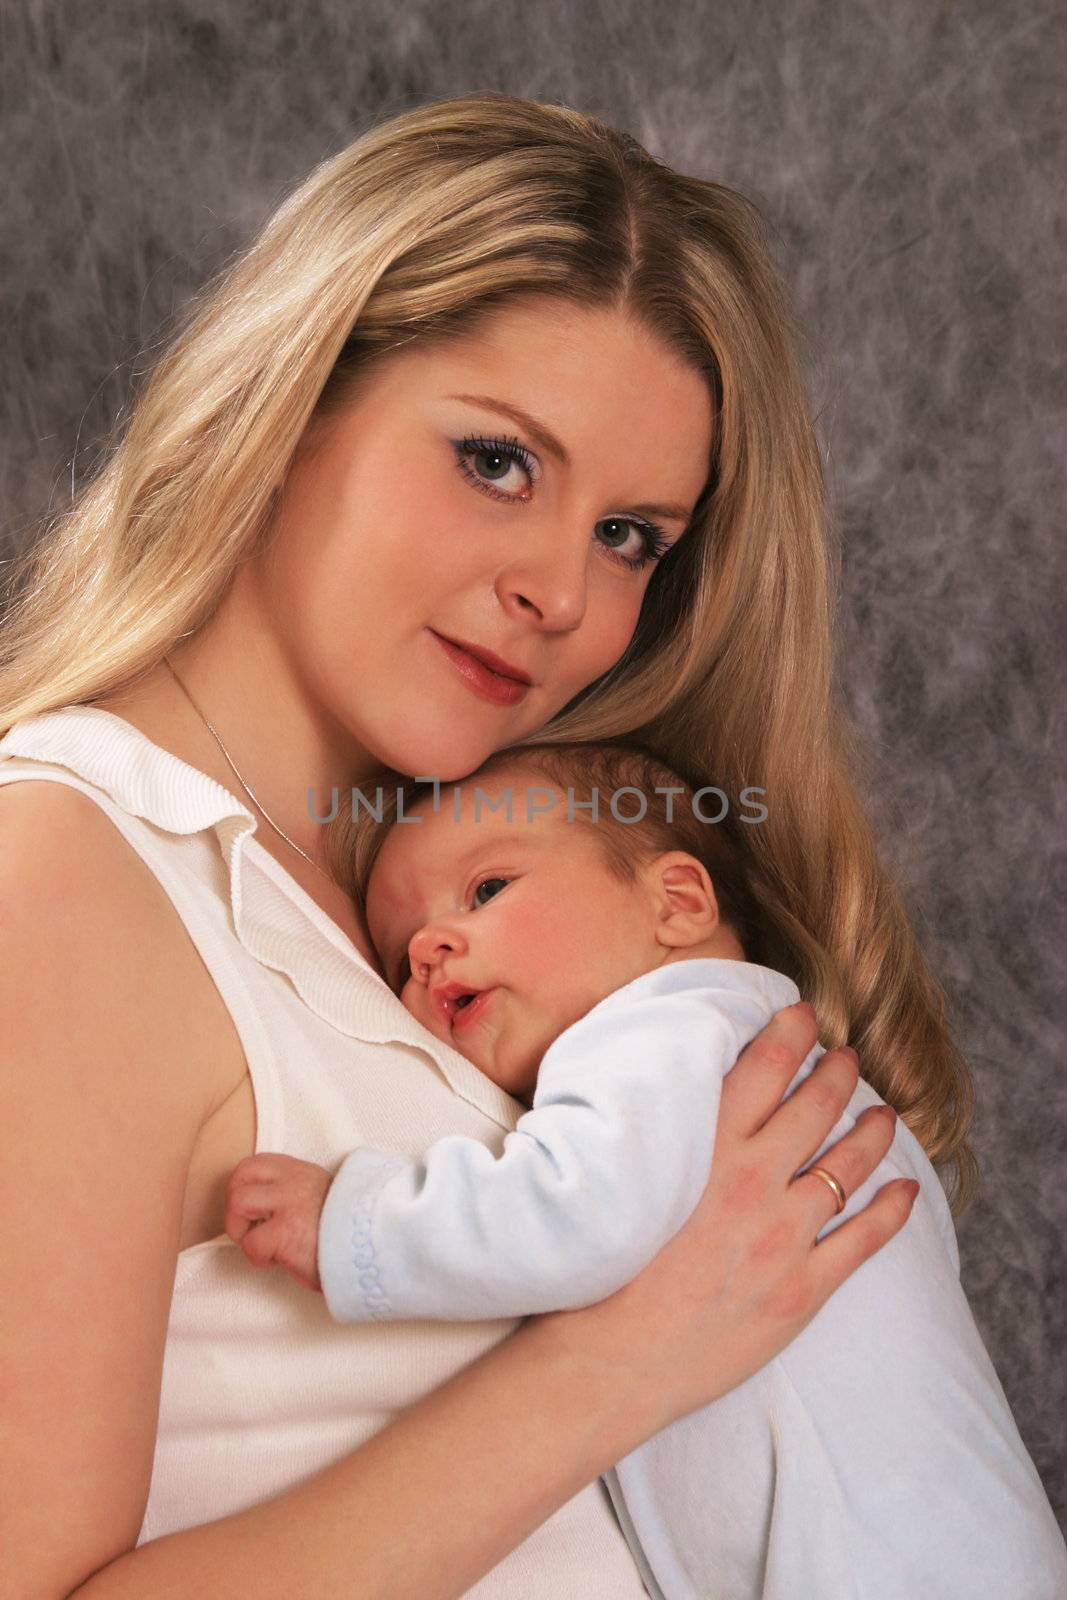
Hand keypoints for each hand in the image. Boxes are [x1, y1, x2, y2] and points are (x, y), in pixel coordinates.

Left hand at [225, 1152, 332, 1292]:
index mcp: (302, 1172)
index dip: (244, 1187)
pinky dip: (258, 1257)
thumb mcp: (322, 1199)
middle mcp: (294, 1181)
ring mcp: (289, 1203)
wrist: (374, 1249)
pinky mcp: (286, 1233)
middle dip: (236, 1206)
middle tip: (249, 1229)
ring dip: (242, 1230)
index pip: (256, 1163)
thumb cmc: (345, 1234)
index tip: (254, 1211)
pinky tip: (278, 1262)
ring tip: (262, 1246)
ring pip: (239, 1202)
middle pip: (240, 1175)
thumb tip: (262, 1211)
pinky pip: (252, 1243)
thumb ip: (295, 1194)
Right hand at [536, 1001, 917, 1434]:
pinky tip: (906, 1189)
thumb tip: (672, 1091)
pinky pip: (864, 1239)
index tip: (803, 1016)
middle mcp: (751, 1182)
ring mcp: (782, 1236)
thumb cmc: (602, 1267)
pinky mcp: (801, 1289)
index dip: (790, 1033)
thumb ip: (660, 1132)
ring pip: (849, 1166)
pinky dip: (893, 1210)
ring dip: (872, 1132)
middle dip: (838, 1074)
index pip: (763, 1067)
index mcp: (705, 1148)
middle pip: (815, 1108)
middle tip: (846, 1058)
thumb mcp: (623, 1175)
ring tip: (883, 1112)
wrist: (609, 1359)